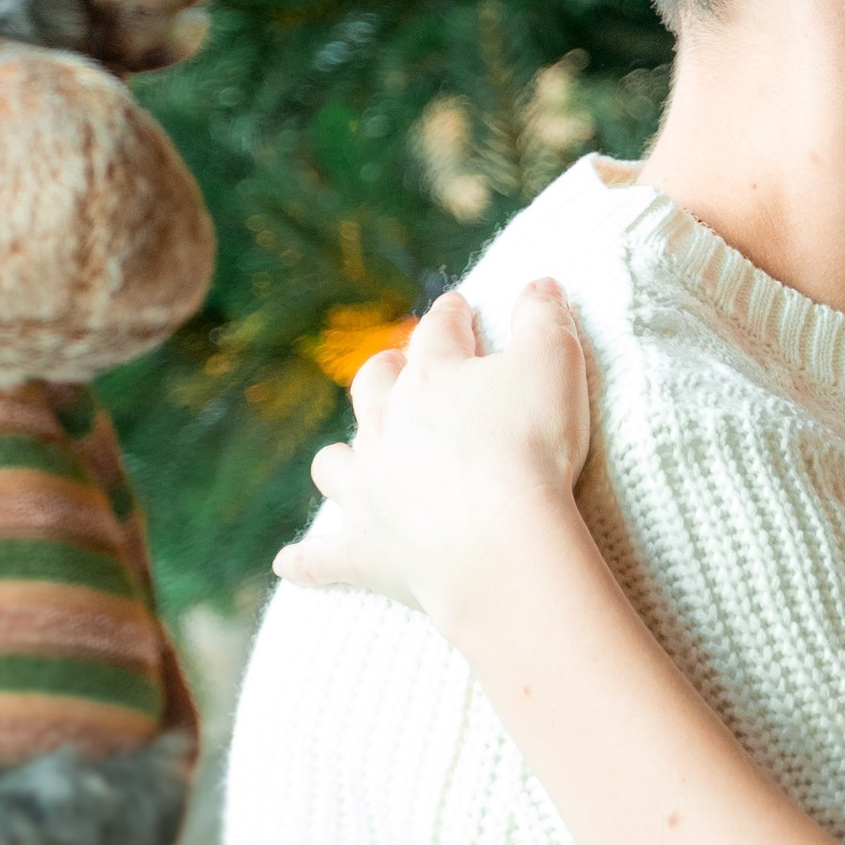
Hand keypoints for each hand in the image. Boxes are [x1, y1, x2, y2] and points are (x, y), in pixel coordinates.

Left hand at [276, 280, 592, 620]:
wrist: (498, 541)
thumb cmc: (531, 446)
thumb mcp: (555, 363)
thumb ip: (545, 317)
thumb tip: (540, 281)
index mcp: (432, 375)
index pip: (439, 330)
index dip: (451, 316)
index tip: (458, 307)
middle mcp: (386, 424)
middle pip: (374, 386)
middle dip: (386, 372)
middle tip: (398, 368)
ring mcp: (369, 488)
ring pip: (336, 462)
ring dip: (342, 457)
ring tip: (348, 459)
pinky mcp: (364, 551)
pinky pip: (322, 557)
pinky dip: (306, 560)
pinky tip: (288, 563)